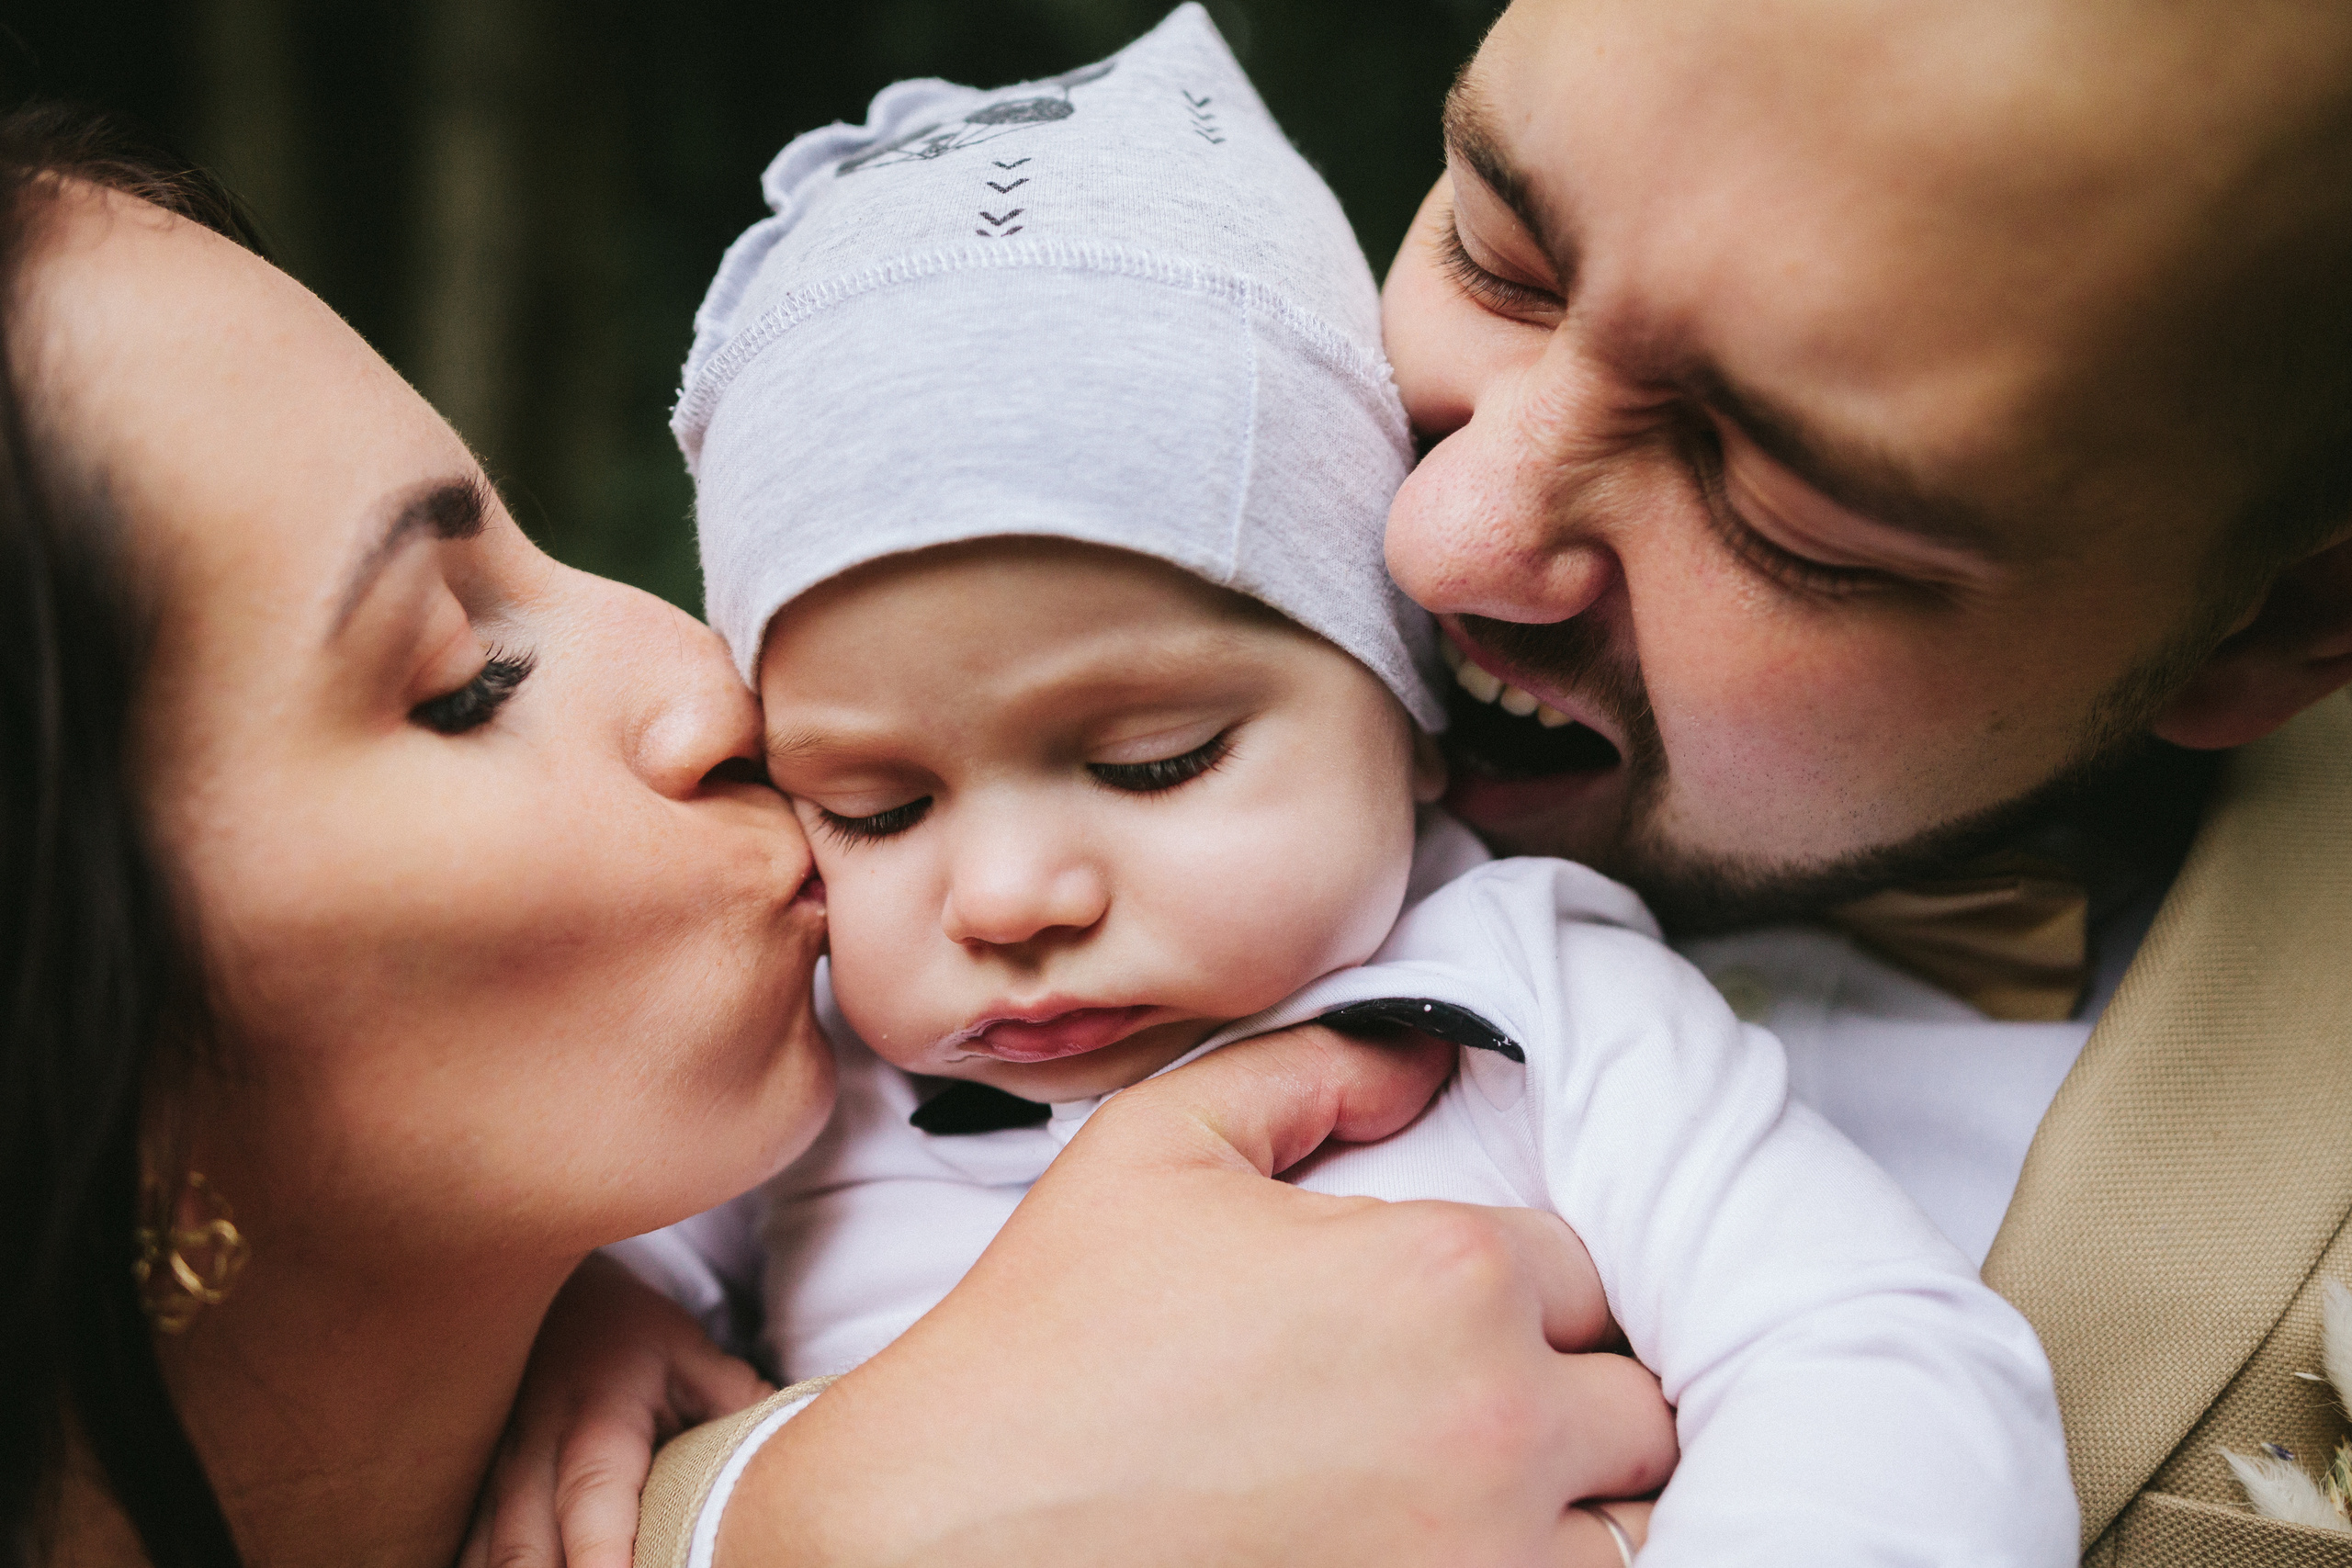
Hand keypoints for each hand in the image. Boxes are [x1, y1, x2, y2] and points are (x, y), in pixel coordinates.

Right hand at [462, 1252, 772, 1567]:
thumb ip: (736, 1406)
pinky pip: (468, 1550)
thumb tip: (795, 1457)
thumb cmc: (627, 1331)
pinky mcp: (470, 1493)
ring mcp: (489, 1477)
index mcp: (594, 1421)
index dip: (601, 1560)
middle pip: (523, 1553)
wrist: (546, 1290)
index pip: (593, 1505)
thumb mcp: (690, 1353)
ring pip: (482, 1557)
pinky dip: (488, 1567)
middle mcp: (528, 1455)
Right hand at [722, 1025, 1676, 1566]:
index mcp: (1446, 1276)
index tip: (1439, 1318)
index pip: (1583, 1268)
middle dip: (1569, 1392)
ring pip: (1631, 1523)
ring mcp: (1487, 1560)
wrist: (956, 1529)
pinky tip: (1447, 1544)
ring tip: (1469, 1489)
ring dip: (1577, 1501)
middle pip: (1635, 1402)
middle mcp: (1499, 1422)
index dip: (1514, 1285)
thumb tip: (1433, 1056)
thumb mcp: (1161, 1146)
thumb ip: (1316, 1069)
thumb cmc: (1053, 1341)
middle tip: (1465, 1405)